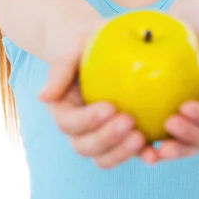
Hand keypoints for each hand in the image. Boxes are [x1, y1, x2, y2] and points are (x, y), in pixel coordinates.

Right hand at [37, 20, 156, 168]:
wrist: (108, 46)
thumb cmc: (90, 40)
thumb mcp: (76, 44)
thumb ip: (61, 68)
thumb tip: (43, 97)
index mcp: (63, 108)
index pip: (69, 122)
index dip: (88, 120)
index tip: (110, 106)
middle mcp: (78, 129)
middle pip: (84, 146)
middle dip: (106, 139)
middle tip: (131, 123)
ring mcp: (100, 137)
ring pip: (104, 157)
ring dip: (121, 153)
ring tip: (142, 138)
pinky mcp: (122, 139)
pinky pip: (128, 154)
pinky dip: (140, 156)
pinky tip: (155, 153)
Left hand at [139, 10, 198, 162]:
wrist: (195, 22)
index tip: (183, 108)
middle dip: (191, 137)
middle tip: (166, 126)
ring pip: (197, 144)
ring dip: (179, 150)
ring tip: (155, 149)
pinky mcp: (190, 119)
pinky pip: (179, 139)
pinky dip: (166, 146)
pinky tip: (146, 150)